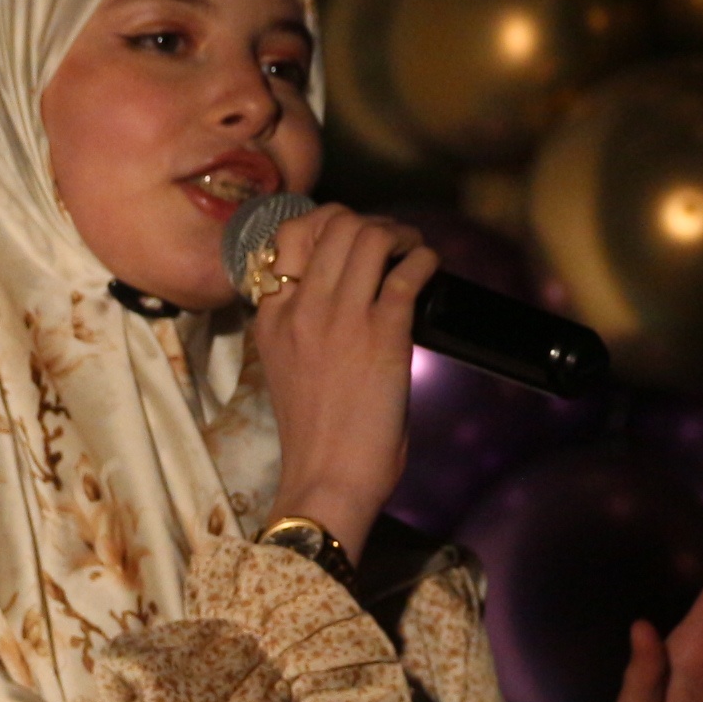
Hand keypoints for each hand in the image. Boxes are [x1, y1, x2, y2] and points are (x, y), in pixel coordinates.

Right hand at [253, 206, 434, 560]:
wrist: (326, 479)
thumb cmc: (314, 437)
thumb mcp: (290, 367)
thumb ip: (307, 327)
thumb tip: (352, 299)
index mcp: (271, 317)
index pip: (289, 236)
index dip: (327, 224)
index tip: (351, 240)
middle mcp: (301, 307)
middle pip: (333, 223)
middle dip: (369, 221)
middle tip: (391, 242)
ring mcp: (341, 317)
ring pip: (368, 234)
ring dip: (399, 233)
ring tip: (412, 249)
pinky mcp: (383, 333)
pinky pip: (407, 271)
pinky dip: (426, 259)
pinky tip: (431, 268)